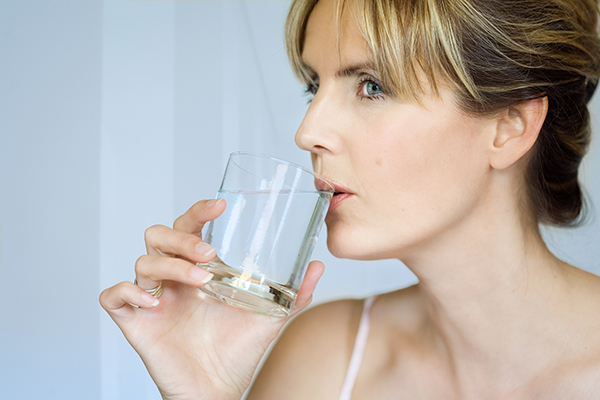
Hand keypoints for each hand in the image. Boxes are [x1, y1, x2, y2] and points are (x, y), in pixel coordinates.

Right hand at [99, 199, 323, 399]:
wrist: (218, 390)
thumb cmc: (237, 351)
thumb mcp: (270, 317)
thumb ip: (294, 293)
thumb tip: (318, 266)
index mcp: (198, 269)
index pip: (189, 228)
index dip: (198, 212)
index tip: (220, 206)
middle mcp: (173, 278)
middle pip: (159, 235)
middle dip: (182, 237)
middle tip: (209, 253)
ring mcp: (152, 298)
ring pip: (142, 260)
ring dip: (170, 264)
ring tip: (199, 280)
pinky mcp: (135, 322)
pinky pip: (112, 296)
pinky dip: (128, 292)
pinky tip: (156, 303)